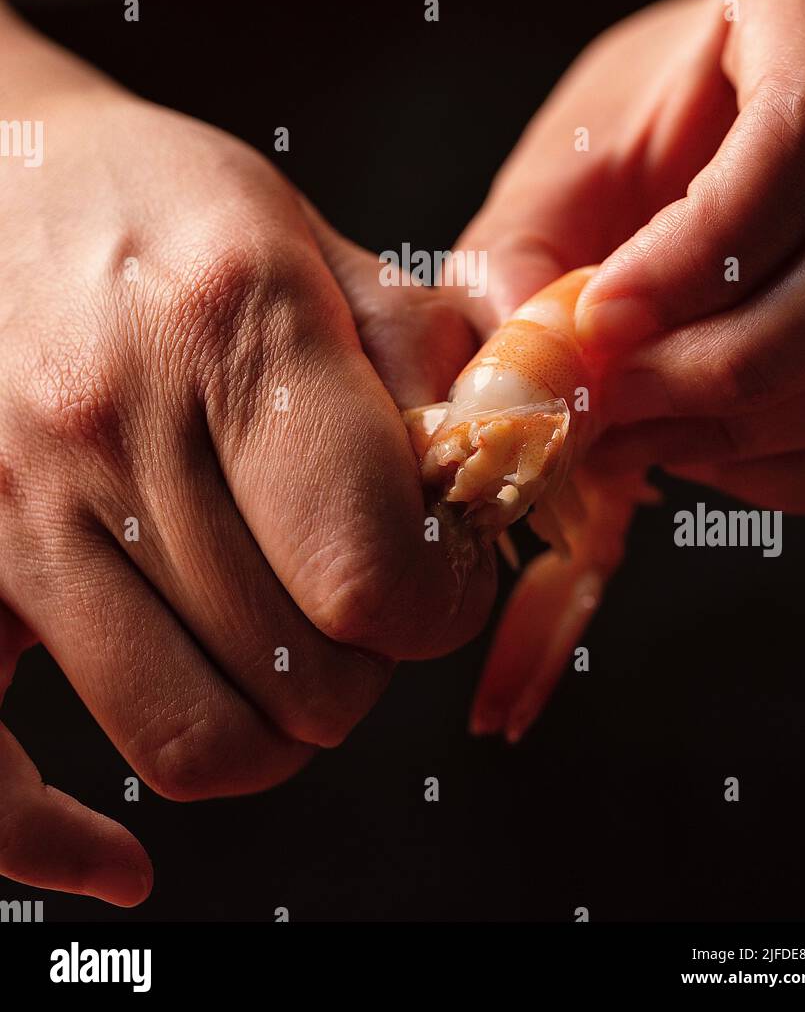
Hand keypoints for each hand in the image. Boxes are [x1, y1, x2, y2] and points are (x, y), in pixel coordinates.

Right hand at [0, 7, 489, 903]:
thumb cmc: (151, 204)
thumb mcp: (306, 235)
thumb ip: (421, 359)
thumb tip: (500, 474)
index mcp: (232, 326)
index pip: (375, 571)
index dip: (440, 600)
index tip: (437, 572)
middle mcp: (110, 424)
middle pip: (303, 672)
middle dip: (368, 657)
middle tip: (359, 596)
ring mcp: (9, 505)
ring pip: (190, 736)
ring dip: (272, 730)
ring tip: (279, 651)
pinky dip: (57, 844)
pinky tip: (120, 854)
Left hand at [459, 0, 804, 512]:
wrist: (799, 93)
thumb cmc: (683, 108)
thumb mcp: (596, 132)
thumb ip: (534, 227)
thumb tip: (514, 344)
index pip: (799, 139)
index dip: (694, 255)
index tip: (597, 318)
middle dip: (708, 369)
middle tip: (601, 406)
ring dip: (742, 433)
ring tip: (631, 436)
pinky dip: (790, 469)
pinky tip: (704, 451)